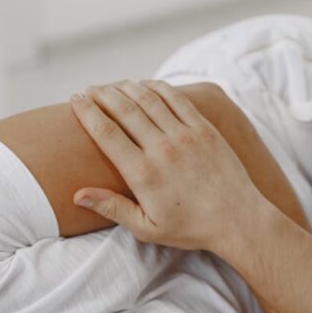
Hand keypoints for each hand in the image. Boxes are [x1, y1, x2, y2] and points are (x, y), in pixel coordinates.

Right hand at [69, 79, 266, 251]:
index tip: (74, 101)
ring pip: (148, 100)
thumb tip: (78, 194)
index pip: (107, 133)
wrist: (237, 219)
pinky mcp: (204, 129)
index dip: (87, 113)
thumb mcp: (146, 228)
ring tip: (110, 85)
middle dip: (101, 95)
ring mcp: (185, 135)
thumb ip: (112, 208)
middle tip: (88, 90)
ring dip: (125, 88)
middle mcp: (162, 149)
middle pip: (124, 110)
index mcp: (143, 174)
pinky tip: (143, 84)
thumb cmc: (190, 228)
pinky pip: (176, 99)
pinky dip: (156, 88)